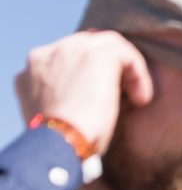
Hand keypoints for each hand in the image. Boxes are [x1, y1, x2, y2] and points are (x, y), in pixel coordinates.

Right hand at [14, 30, 154, 154]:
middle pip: (88, 44)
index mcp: (32, 70)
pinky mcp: (96, 55)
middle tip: (124, 88)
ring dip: (126, 69)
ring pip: (110, 45)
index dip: (89, 71)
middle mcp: (47, 54)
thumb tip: (85, 97)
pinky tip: (140, 99)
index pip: (68, 56)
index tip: (103, 92)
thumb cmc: (58, 143)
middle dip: (109, 63)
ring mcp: (70, 50)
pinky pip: (127, 56)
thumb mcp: (53, 114)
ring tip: (135, 96)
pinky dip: (138, 75)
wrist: (58, 145)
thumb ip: (62, 96)